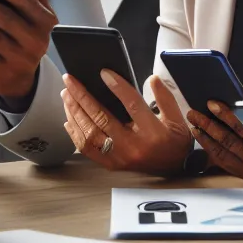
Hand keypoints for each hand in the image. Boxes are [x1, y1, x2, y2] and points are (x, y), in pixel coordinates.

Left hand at [61, 73, 191, 174]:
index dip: (116, 86)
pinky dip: (75, 133)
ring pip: (89, 134)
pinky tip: (68, 118)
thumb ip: (164, 96)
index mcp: (152, 132)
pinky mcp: (111, 165)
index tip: (103, 72)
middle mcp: (133, 146)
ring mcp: (120, 158)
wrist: (175, 169)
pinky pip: (87, 149)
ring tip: (66, 95)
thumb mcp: (177, 117)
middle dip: (82, 97)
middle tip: (70, 80)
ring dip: (74, 113)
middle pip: (101, 118)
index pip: (131, 104)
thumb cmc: (174, 140)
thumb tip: (151, 78)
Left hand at [187, 101, 242, 184]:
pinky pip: (224, 163)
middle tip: (194, 113)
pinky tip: (204, 141)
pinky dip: (212, 151)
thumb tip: (236, 107)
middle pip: (228, 139)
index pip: (242, 126)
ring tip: (194, 126)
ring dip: (206, 138)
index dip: (225, 114)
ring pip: (223, 152)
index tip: (211, 104)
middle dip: (208, 125)